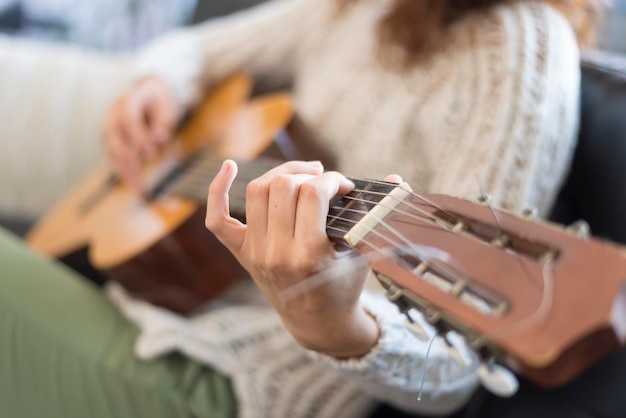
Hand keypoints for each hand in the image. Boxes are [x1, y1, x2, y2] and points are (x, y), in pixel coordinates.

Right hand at [103, 76, 181, 193]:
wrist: (149, 94)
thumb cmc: (160, 102)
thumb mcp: (168, 107)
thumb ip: (164, 122)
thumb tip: (160, 139)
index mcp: (129, 99)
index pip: (129, 118)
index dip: (138, 136)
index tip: (152, 154)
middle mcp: (114, 112)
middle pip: (112, 134)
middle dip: (125, 155)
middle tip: (138, 172)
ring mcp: (109, 125)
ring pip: (110, 149)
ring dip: (123, 170)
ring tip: (138, 188)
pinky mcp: (111, 140)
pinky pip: (114, 158)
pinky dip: (124, 172)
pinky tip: (135, 186)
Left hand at [205, 160, 379, 357]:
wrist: (318, 323)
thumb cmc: (345, 286)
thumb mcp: (363, 254)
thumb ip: (375, 215)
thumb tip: (397, 179)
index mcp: (309, 254)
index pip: (312, 194)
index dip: (332, 180)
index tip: (345, 186)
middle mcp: (276, 253)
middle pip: (282, 187)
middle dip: (307, 175)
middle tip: (324, 180)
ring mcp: (255, 253)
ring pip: (256, 192)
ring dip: (279, 175)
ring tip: (300, 176)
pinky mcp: (243, 253)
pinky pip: (218, 220)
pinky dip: (218, 191)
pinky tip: (228, 167)